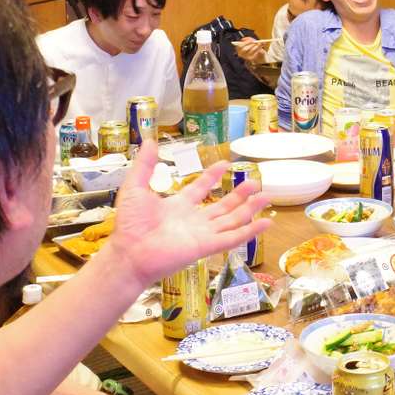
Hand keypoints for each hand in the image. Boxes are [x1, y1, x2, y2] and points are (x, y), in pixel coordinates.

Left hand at [104, 141, 270, 287]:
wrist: (129, 253)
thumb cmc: (130, 225)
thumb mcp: (136, 187)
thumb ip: (145, 165)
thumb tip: (149, 140)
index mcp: (178, 206)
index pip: (200, 189)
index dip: (212, 176)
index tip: (225, 164)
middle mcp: (193, 220)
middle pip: (223, 206)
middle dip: (239, 194)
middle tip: (254, 180)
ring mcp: (202, 234)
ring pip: (233, 220)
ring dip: (249, 209)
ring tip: (266, 196)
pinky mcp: (207, 247)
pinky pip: (233, 238)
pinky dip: (250, 231)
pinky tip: (265, 223)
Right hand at [232, 37, 265, 62]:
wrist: (253, 52)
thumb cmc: (249, 45)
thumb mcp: (248, 41)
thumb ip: (249, 39)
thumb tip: (249, 39)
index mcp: (238, 48)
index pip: (240, 46)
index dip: (245, 42)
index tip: (251, 40)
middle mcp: (241, 53)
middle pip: (245, 49)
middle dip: (251, 44)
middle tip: (255, 42)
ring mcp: (245, 57)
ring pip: (251, 50)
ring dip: (256, 46)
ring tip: (259, 43)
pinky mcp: (251, 58)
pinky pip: (255, 52)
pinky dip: (259, 48)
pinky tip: (260, 46)